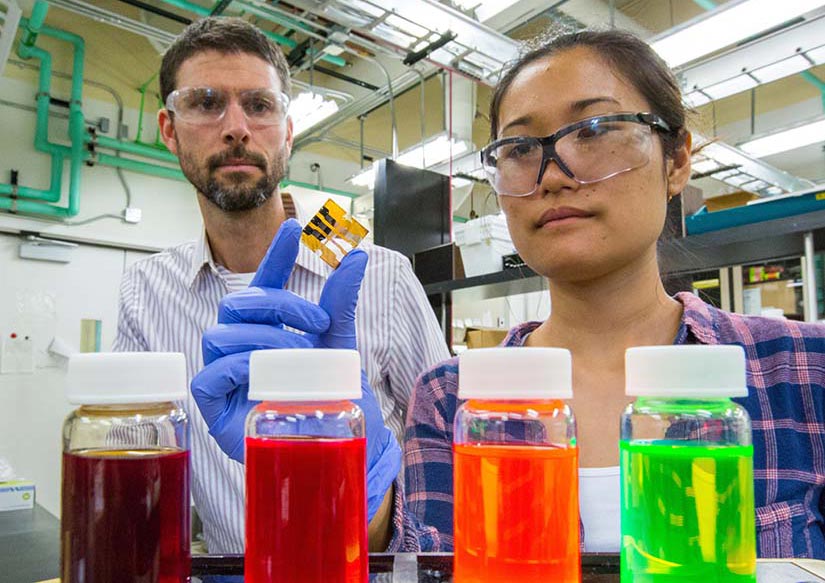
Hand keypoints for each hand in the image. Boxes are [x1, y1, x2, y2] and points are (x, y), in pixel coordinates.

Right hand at [191, 219, 400, 519]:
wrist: (335, 442)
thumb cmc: (328, 393)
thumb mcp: (337, 343)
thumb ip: (339, 302)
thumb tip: (355, 257)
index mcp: (270, 325)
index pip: (266, 283)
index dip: (276, 256)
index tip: (294, 228)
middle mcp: (243, 343)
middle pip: (239, 303)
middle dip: (278, 305)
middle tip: (318, 324)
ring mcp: (226, 371)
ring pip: (223, 335)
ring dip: (264, 340)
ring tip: (299, 359)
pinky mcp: (214, 402)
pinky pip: (210, 375)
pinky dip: (236, 369)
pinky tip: (263, 375)